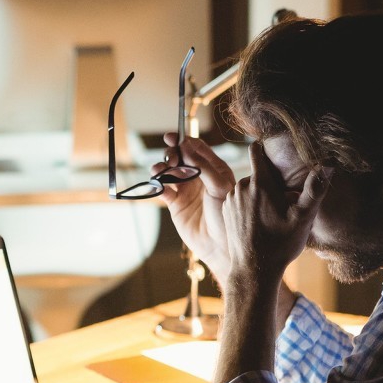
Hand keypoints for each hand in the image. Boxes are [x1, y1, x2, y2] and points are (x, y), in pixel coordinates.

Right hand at [155, 134, 237, 280]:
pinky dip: (157, 184)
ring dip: (161, 167)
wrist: (218, 245)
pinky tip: (158, 185)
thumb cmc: (225, 215)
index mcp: (213, 169)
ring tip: (160, 171)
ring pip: (169, 171)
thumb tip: (186, 145)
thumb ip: (203, 165)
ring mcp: (186, 190)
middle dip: (172, 154)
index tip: (172, 137)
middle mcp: (199, 177)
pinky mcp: (175, 204)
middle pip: (180, 157)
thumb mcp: (219, 186)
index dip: (183, 140)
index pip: (196, 148)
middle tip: (171, 159)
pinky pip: (162, 189)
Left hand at [221, 140, 329, 292]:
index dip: (267, 149)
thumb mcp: (303, 217)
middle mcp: (240, 187)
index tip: (278, 156)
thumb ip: (315, 188)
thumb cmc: (280, 245)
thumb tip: (329, 163)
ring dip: (260, 195)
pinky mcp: (225, 211)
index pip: (256, 150)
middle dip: (271, 183)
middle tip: (284, 205)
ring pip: (249, 187)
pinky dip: (249, 206)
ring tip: (272, 217)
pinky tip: (259, 223)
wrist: (253, 271)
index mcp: (259, 183)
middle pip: (258, 173)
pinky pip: (240, 199)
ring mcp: (230, 199)